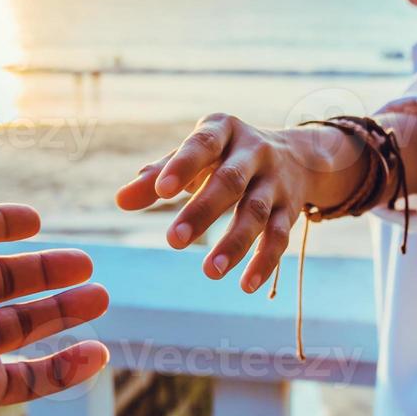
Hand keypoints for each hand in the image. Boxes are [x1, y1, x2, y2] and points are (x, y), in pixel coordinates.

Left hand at [0, 97, 110, 415]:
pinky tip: (98, 353)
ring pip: (19, 328)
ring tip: (101, 297)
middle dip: (45, 270)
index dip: (1, 222)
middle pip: (0, 281)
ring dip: (63, 312)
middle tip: (87, 265)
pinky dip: (65, 368)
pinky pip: (30, 380)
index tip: (36, 220)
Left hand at [116, 113, 363, 293]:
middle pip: (230, 181)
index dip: (183, 166)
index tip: (161, 192)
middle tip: (173, 242)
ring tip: (209, 272)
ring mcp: (275, 181)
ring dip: (234, 243)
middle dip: (203, 211)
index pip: (202, 145)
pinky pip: (280, 236)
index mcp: (223, 130)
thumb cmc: (223, 157)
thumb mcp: (192, 157)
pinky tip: (246, 285)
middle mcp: (254, 151)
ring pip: (255, 212)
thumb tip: (121, 201)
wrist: (295, 155)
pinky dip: (264, 262)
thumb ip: (156, 177)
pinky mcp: (289, 209)